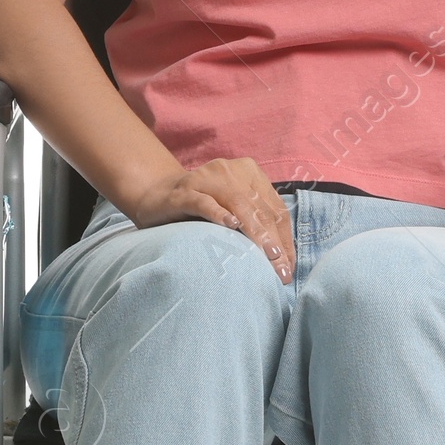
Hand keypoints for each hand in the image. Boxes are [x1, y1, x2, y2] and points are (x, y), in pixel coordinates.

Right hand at [122, 158, 295, 281]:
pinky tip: (231, 227)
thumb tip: (282, 261)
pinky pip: (204, 201)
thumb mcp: (233, 212)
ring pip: (239, 204)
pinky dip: (218, 214)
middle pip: (261, 209)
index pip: (275, 210)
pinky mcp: (184, 191)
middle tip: (279, 272)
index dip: (285, 240)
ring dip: (255, 233)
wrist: (156, 195)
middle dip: (273, 243)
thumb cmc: (201, 209)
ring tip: (266, 257)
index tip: (287, 268)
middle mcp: (231, 172)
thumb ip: (255, 225)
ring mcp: (207, 178)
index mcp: (249, 174)